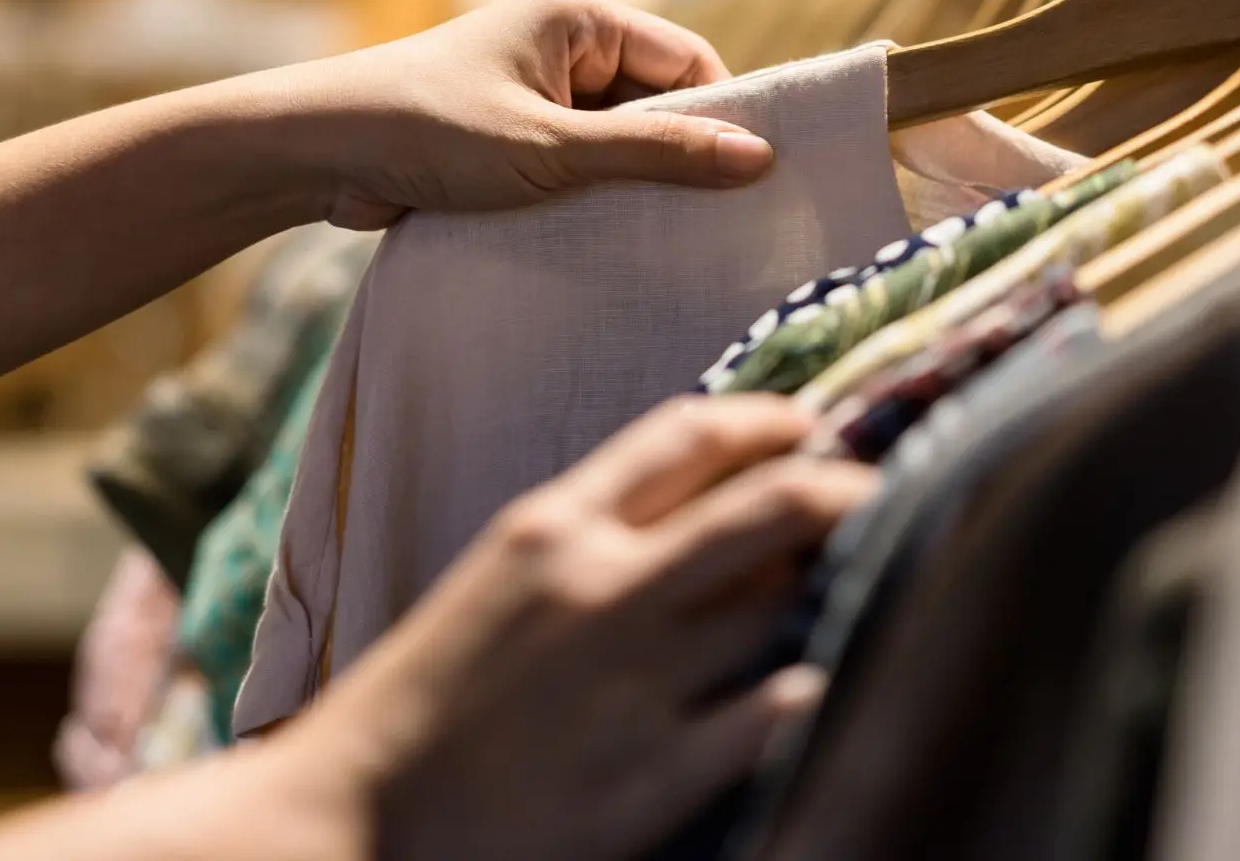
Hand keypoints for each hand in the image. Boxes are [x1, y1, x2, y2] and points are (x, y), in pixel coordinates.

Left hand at [285, 0, 774, 229]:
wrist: (316, 154)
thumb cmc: (429, 131)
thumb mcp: (552, 148)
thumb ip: (655, 153)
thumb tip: (758, 156)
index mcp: (579, 17)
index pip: (687, 61)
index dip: (723, 116)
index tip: (754, 180)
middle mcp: (563, 45)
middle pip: (657, 102)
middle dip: (677, 157)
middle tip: (717, 222)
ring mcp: (536, 91)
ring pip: (617, 141)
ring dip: (630, 185)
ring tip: (663, 238)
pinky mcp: (511, 135)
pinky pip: (578, 164)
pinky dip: (591, 197)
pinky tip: (609, 240)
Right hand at [285, 394, 880, 860]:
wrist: (354, 818)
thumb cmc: (423, 704)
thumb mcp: (497, 587)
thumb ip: (592, 543)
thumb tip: (710, 526)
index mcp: (551, 526)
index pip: (685, 434)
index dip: (767, 419)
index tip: (811, 427)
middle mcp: (602, 584)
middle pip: (767, 503)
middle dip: (843, 488)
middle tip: (885, 493)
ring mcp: (635, 679)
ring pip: (788, 599)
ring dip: (841, 584)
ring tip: (872, 583)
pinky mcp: (656, 775)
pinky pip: (780, 710)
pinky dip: (819, 686)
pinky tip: (836, 681)